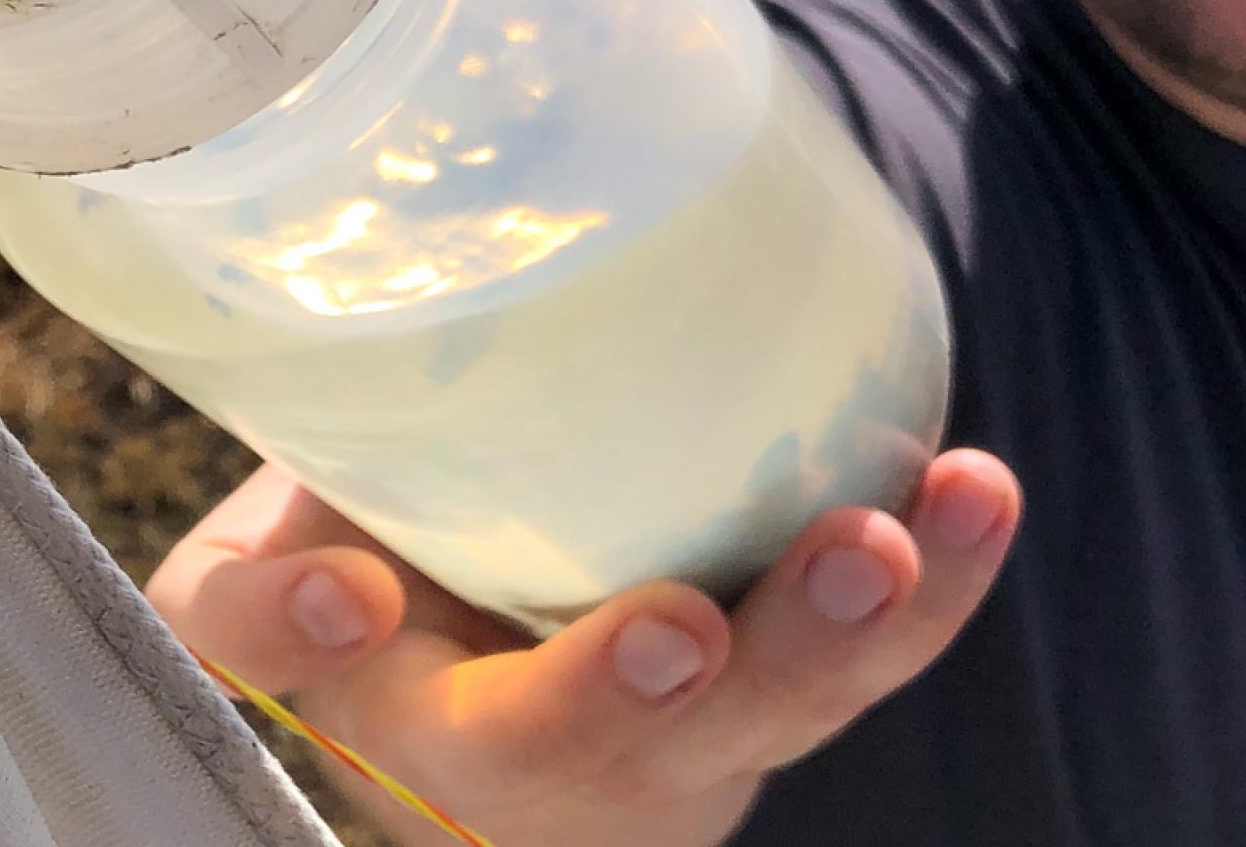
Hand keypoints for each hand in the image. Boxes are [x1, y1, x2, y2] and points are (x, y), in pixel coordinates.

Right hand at [146, 454, 1020, 845]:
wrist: (486, 626)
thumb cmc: (370, 549)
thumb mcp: (273, 537)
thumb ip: (272, 523)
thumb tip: (333, 495)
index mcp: (365, 692)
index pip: (281, 662)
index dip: (307, 634)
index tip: (349, 596)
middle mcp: (501, 753)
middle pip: (555, 753)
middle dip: (623, 697)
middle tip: (678, 634)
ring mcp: (653, 743)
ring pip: (745, 720)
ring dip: (830, 638)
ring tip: (886, 546)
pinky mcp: (765, 698)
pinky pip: (857, 662)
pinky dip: (930, 586)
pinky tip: (973, 492)